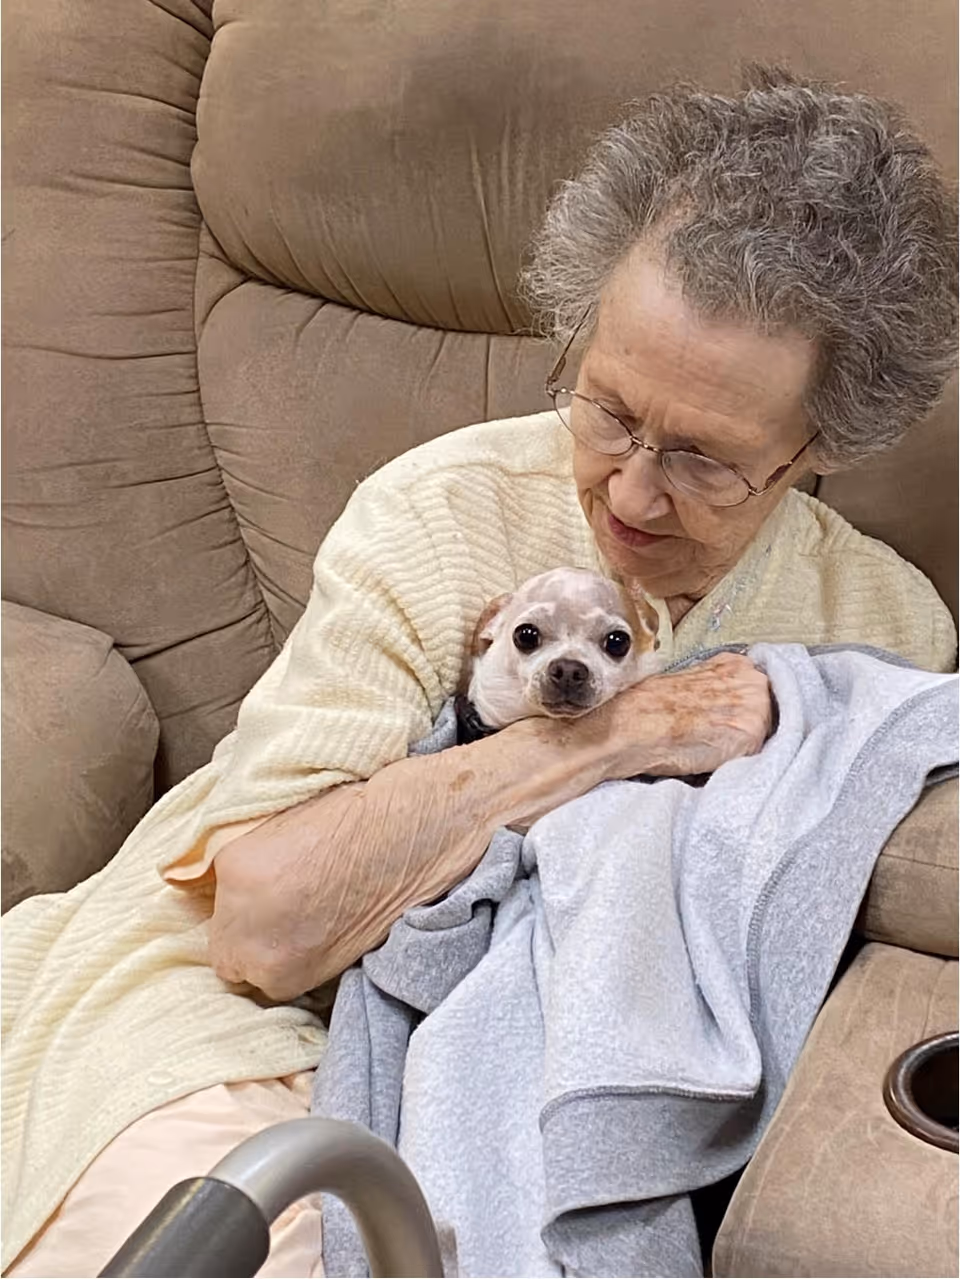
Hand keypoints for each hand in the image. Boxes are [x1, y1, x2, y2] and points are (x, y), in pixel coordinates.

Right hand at [596, 651, 773, 777]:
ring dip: (742, 746)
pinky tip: (711, 756)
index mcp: (737, 664)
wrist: (636, 726)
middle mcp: (753, 680)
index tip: (725, 721)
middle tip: (714, 737)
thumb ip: (718, 688)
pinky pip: (754, 756)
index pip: (758, 694)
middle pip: (767, 714)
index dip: (741, 712)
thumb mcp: (689, 682)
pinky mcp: (751, 734)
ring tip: (710, 746)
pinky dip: (736, 761)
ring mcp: (756, 706)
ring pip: (763, 736)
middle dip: (746, 728)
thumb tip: (725, 707)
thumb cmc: (650, 707)